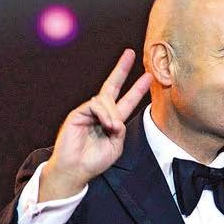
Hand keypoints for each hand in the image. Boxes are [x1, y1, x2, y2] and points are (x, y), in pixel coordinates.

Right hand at [39, 49, 153, 200]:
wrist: (76, 169)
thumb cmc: (94, 161)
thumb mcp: (116, 147)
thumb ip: (120, 131)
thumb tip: (118, 118)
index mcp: (112, 121)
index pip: (126, 100)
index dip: (137, 89)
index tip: (148, 76)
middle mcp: (101, 113)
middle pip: (112, 87)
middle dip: (122, 69)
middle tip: (131, 54)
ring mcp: (88, 112)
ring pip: (106, 100)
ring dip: (112, 114)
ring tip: (112, 128)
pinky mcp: (78, 113)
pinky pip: (95, 105)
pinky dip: (104, 114)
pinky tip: (106, 125)